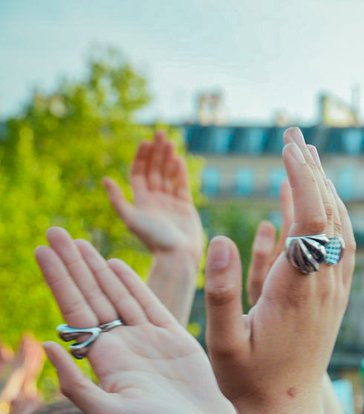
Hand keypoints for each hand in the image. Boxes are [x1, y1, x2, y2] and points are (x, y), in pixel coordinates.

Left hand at [34, 229, 238, 413]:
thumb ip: (76, 383)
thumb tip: (44, 344)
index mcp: (105, 360)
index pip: (75, 311)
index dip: (59, 279)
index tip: (41, 251)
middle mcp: (123, 346)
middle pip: (91, 295)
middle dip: (72, 263)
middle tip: (54, 231)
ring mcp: (148, 341)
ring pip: (116, 294)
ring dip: (96, 266)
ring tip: (77, 240)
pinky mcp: (175, 340)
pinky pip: (148, 304)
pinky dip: (131, 282)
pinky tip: (115, 264)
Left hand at [104, 131, 203, 258]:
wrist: (177, 256)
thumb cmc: (153, 240)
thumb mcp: (131, 218)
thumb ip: (118, 199)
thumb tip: (104, 179)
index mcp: (141, 200)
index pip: (139, 173)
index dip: (141, 157)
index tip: (145, 141)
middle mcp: (155, 200)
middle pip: (155, 170)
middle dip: (157, 152)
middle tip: (161, 133)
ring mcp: (170, 203)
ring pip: (168, 175)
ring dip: (169, 158)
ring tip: (171, 142)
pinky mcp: (185, 207)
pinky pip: (182, 186)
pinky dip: (181, 172)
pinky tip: (179, 159)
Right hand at [204, 128, 355, 413]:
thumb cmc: (248, 382)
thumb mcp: (223, 341)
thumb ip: (222, 289)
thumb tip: (226, 237)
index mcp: (298, 289)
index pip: (311, 219)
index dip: (302, 178)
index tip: (288, 146)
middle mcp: (324, 286)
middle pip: (329, 215)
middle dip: (313, 171)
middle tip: (294, 135)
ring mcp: (333, 293)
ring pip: (339, 229)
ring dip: (324, 191)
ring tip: (304, 157)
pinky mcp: (333, 301)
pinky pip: (338, 249)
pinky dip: (327, 218)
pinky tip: (307, 205)